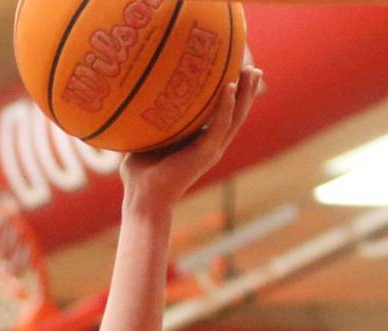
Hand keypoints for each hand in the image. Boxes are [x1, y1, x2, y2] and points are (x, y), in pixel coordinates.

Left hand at [123, 61, 263, 208]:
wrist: (142, 197)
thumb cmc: (141, 171)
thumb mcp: (151, 138)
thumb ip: (155, 120)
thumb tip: (141, 94)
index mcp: (201, 141)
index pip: (223, 114)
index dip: (234, 95)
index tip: (238, 71)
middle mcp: (211, 144)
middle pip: (237, 113)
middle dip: (248, 90)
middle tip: (254, 68)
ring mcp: (210, 149)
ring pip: (235, 117)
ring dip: (245, 94)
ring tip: (252, 71)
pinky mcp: (205, 153)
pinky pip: (220, 125)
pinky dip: (226, 107)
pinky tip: (230, 88)